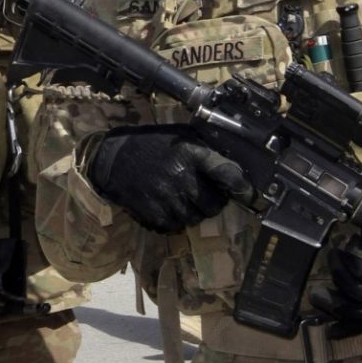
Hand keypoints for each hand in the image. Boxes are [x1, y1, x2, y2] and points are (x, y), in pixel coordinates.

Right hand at [87, 124, 252, 232]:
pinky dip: (176, 219)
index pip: (226, 172)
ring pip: (196, 218)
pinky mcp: (155, 214)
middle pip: (215, 204)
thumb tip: (234, 167)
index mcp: (190, 153)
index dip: (242, 186)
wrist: (112, 159)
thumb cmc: (151, 144)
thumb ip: (205, 150)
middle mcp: (181, 176)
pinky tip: (167, 204)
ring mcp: (167, 198)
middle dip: (214, 201)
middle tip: (204, 193)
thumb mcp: (181, 136)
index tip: (249, 194)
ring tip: (182, 196)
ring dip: (194, 212)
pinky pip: (177, 226)